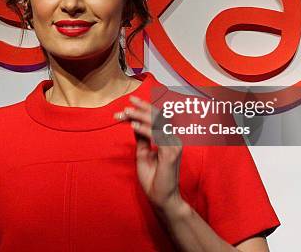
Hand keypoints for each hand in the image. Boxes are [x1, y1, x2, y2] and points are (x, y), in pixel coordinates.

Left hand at [114, 95, 184, 212]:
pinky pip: (157, 136)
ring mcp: (173, 145)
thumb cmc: (153, 178)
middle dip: (142, 107)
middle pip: (159, 117)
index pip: (157, 118)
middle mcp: (173, 139)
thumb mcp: (143, 153)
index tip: (129, 103)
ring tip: (127, 112)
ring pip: (157, 123)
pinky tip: (133, 126)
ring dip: (140, 116)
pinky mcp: (171, 153)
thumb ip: (142, 138)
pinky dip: (144, 130)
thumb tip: (135, 123)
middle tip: (129, 101)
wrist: (160, 198)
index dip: (144, 109)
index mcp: (168, 138)